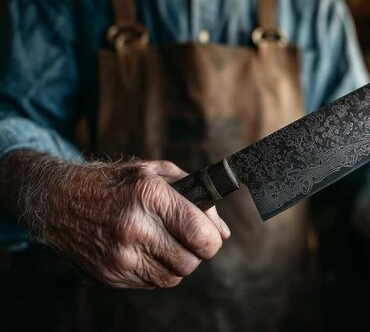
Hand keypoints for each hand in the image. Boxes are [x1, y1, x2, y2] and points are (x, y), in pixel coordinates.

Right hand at [29, 157, 229, 288]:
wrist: (59, 200)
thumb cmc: (115, 183)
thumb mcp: (156, 173)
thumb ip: (196, 196)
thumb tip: (222, 231)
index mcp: (149, 196)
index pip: (201, 235)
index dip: (212, 239)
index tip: (209, 234)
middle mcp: (134, 227)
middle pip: (190, 262)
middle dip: (196, 253)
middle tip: (188, 239)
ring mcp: (119, 255)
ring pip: (173, 277)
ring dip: (177, 263)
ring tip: (165, 243)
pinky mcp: (110, 275)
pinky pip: (151, 283)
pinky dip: (156, 270)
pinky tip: (145, 250)